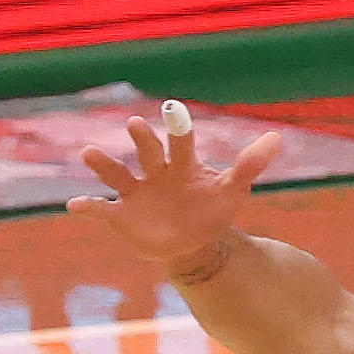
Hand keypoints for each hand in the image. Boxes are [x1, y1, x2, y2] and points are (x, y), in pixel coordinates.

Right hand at [69, 105, 282, 276]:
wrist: (193, 243)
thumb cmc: (211, 209)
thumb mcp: (232, 190)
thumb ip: (250, 164)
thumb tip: (278, 136)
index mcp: (181, 164)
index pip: (179, 142)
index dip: (177, 128)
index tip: (174, 110)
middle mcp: (154, 172)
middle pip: (147, 152)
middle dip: (142, 140)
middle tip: (135, 124)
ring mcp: (135, 192)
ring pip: (117, 174)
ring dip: (103, 164)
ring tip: (90, 153)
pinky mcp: (120, 214)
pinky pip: (101, 209)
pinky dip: (87, 207)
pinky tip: (75, 206)